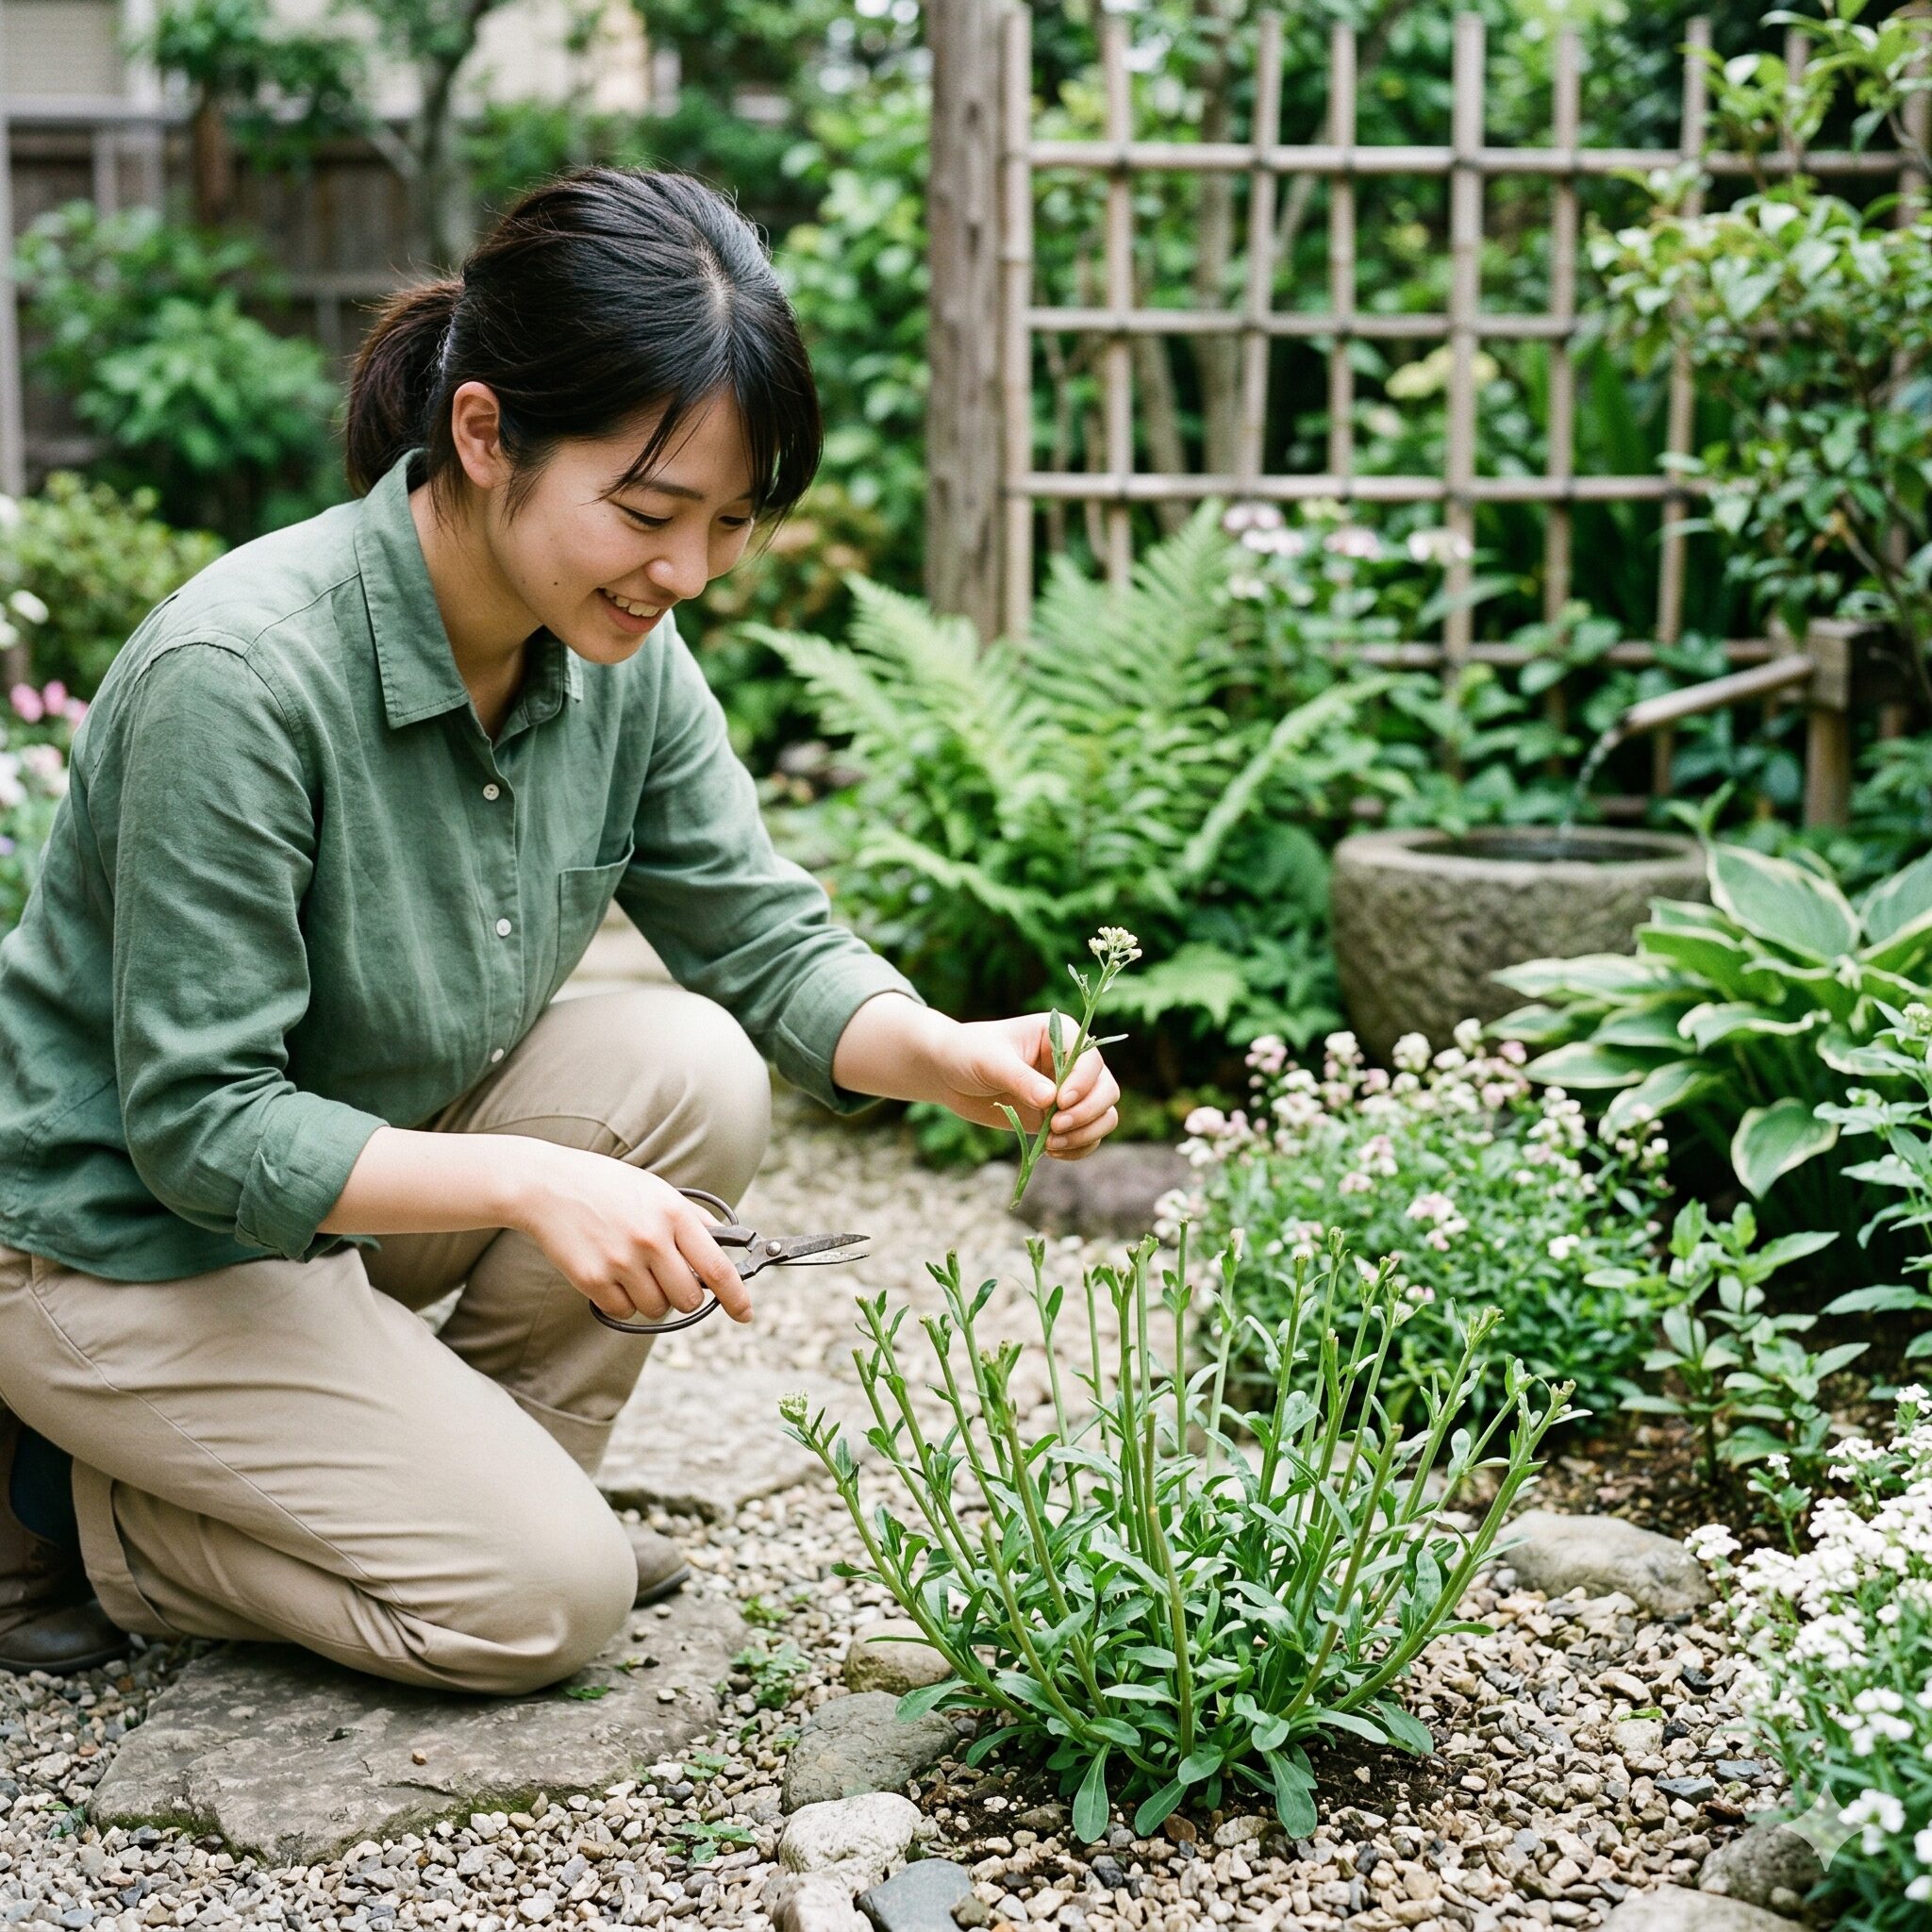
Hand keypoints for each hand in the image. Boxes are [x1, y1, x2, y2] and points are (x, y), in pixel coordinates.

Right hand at [510, 1147, 751, 1325]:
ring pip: (657, 1309)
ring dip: (653, 1298)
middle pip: (689, 1298)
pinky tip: (612, 1274)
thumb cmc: (608, 1187)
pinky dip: (623, 1301)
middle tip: (669, 1275)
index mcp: (672, 1214)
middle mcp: (650, 1240)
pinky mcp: (592, 1280)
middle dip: (685, 1294)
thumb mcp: (657, 1191)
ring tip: (635, 1268)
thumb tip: (728, 1246)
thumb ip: (693, 1220)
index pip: (717, 1267)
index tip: (745, 1313)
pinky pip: (624, 1311)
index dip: (736, 1296)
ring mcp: (620, 1262)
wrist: (548, 1185)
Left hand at [931, 1014, 1121, 1159]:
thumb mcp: (990, 1061)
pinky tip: (1053, 1152)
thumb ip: (1021, 1079)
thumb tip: (1050, 1101)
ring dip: (1086, 1134)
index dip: (1082, 1084)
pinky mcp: (1059, 1116)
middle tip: (1055, 1127)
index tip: (1059, 1103)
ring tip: (1052, 1144)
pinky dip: (1079, 1147)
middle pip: (1106, 1089)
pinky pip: (1087, 1135)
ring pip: (1104, 1115)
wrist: (949, 1073)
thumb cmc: (968, 1053)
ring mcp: (1069, 1091)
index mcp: (1061, 1034)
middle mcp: (1073, 1062)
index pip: (1091, 1060)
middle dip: (1087, 1113)